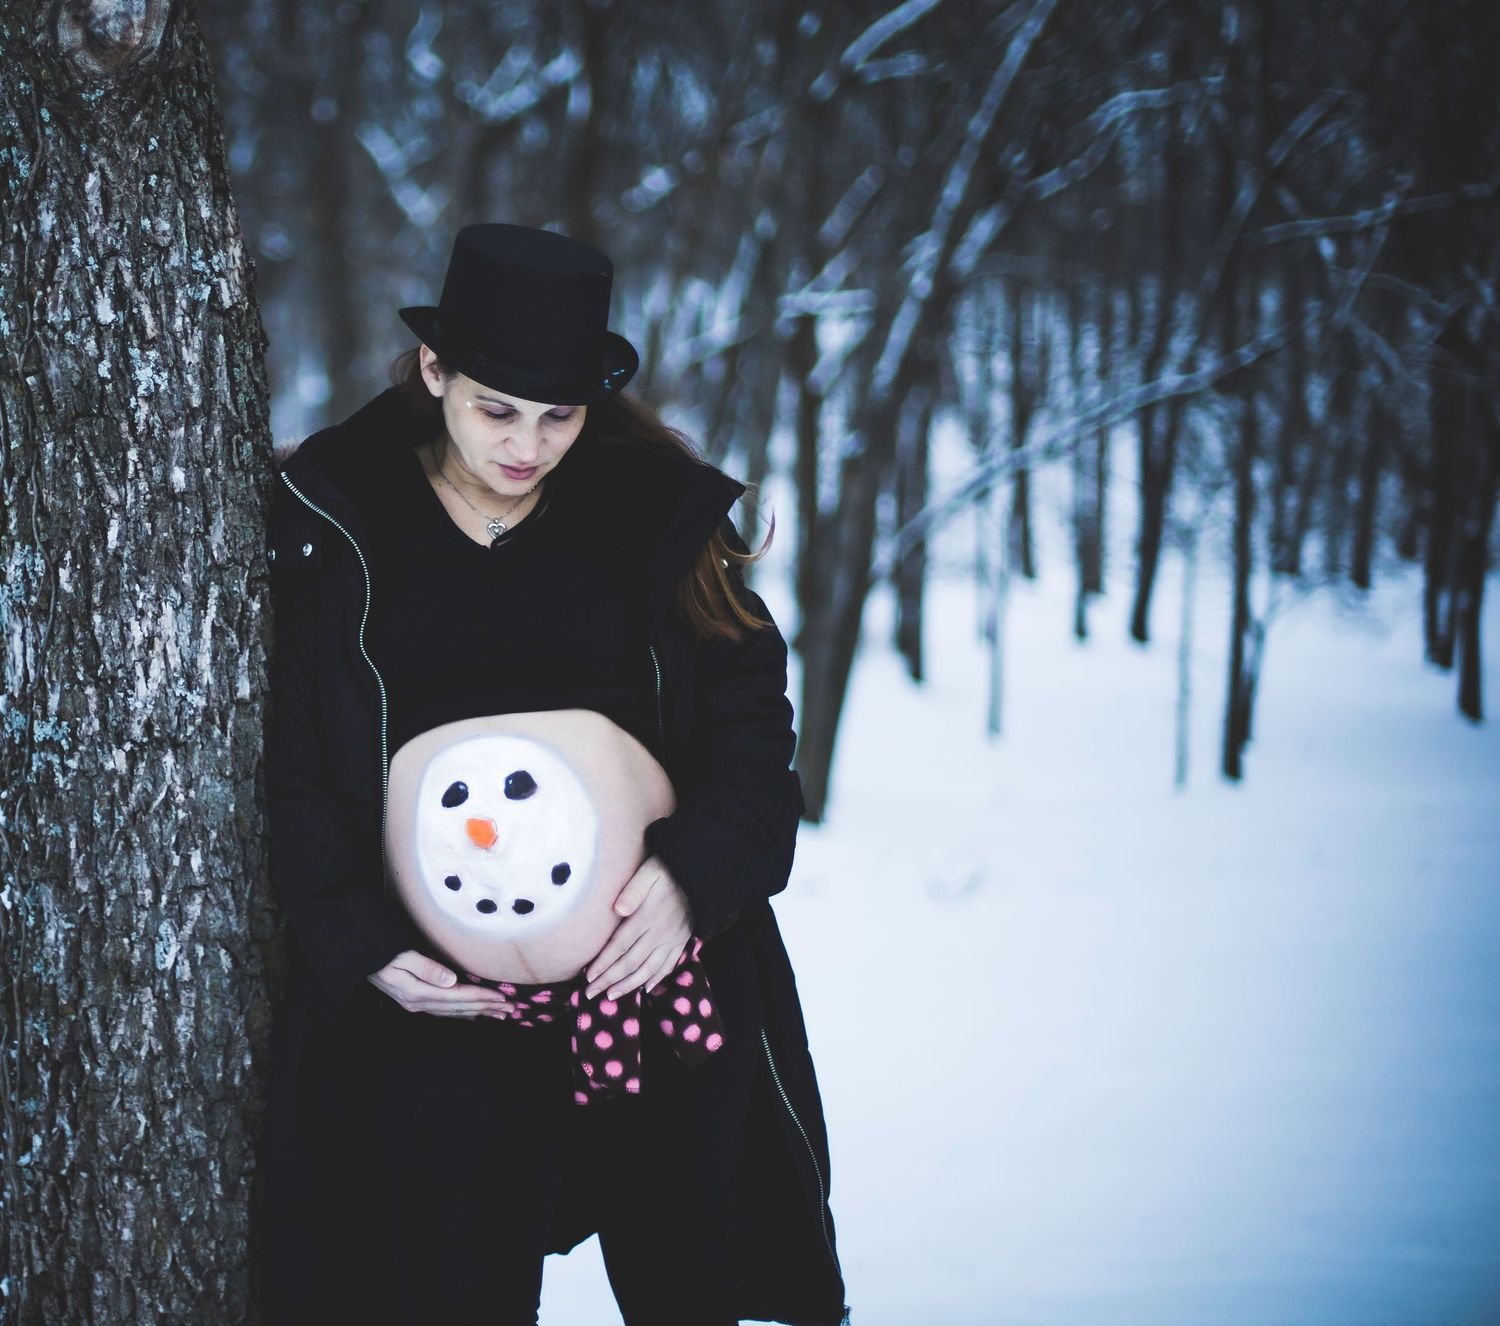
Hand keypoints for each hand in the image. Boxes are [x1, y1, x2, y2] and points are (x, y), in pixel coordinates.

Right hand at [369, 950, 520, 1019]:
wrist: (358, 959)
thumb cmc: (380, 952)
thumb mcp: (400, 955)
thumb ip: (425, 967)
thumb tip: (450, 980)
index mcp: (417, 992)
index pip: (457, 996)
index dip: (481, 997)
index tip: (503, 997)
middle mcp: (418, 1003)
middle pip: (459, 1007)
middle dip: (487, 1008)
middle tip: (512, 1010)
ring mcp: (415, 1004)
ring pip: (454, 1012)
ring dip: (478, 1012)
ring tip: (500, 1014)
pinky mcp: (414, 1001)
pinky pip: (444, 1011)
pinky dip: (461, 1013)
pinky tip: (473, 1015)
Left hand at [582, 855, 693, 1000]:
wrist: (701, 874)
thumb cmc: (669, 870)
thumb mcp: (650, 871)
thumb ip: (634, 889)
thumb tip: (618, 909)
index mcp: (648, 917)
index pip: (620, 945)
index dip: (603, 963)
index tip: (588, 976)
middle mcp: (660, 933)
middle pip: (631, 962)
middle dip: (609, 980)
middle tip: (591, 993)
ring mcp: (673, 939)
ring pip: (648, 969)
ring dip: (629, 985)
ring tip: (611, 996)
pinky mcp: (682, 940)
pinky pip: (668, 965)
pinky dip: (656, 979)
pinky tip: (644, 989)